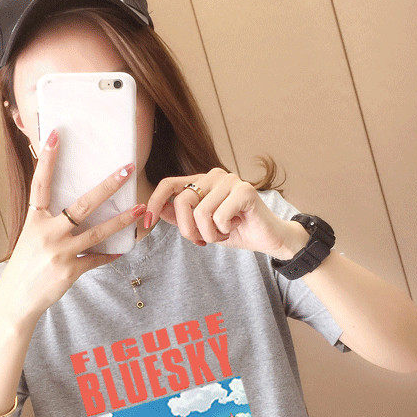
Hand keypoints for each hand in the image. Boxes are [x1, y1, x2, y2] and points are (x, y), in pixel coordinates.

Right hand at [0, 129, 145, 321]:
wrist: (15, 300)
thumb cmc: (25, 266)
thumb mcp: (30, 238)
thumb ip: (47, 221)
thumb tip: (68, 206)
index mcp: (34, 220)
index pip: (41, 184)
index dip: (48, 159)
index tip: (57, 134)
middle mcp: (47, 233)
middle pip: (82, 205)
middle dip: (107, 186)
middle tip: (127, 169)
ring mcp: (59, 252)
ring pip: (97, 232)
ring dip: (121, 221)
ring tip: (139, 209)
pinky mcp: (70, 271)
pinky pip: (96, 259)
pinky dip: (110, 254)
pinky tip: (124, 248)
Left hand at [144, 168, 302, 256]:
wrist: (268, 238)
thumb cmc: (237, 230)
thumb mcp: (202, 227)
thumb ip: (181, 217)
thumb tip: (158, 211)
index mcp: (202, 182)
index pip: (168, 184)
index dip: (155, 202)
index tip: (147, 222)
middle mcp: (214, 176)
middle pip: (182, 203)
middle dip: (189, 230)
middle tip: (203, 240)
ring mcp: (230, 180)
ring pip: (201, 213)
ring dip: (210, 233)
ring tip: (224, 232)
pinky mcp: (245, 190)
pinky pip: (219, 216)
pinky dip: (225, 230)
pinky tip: (236, 226)